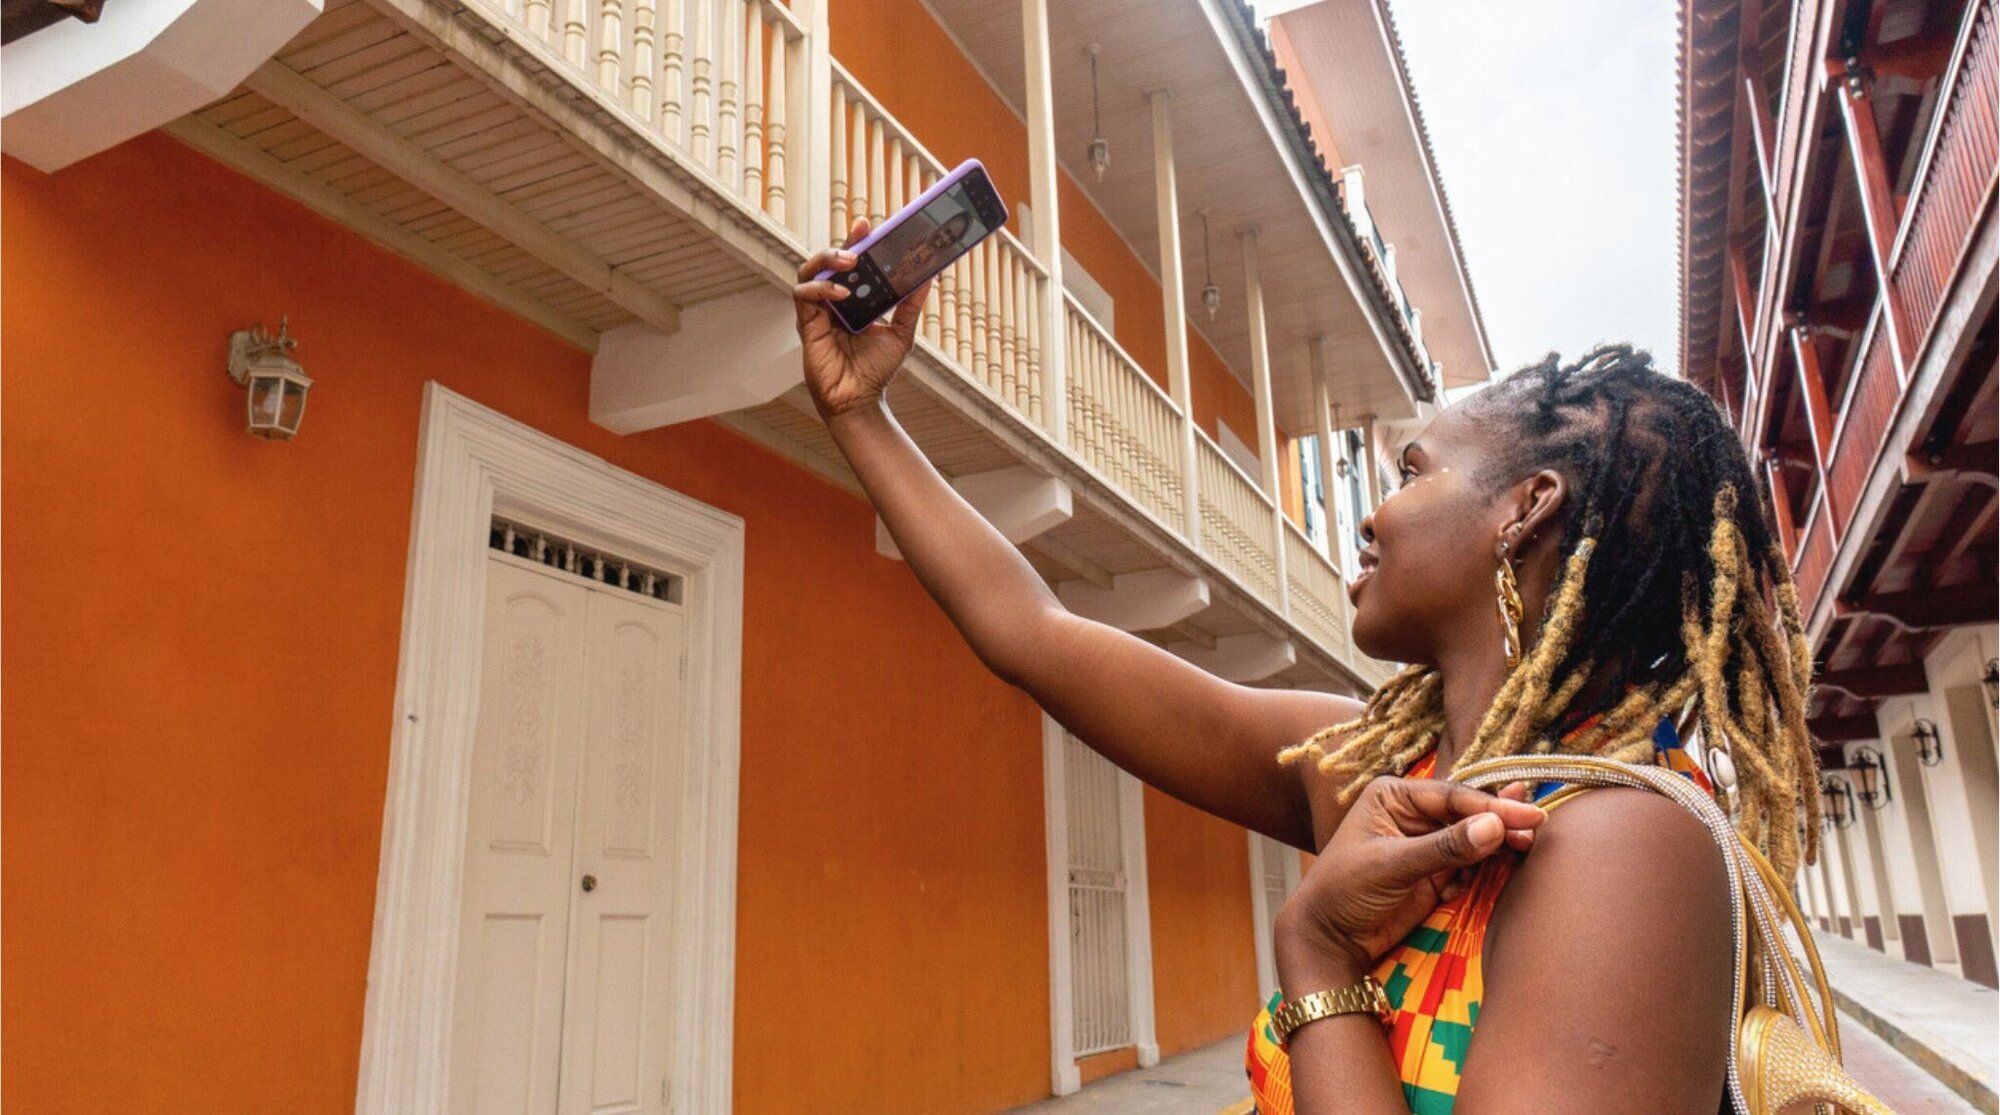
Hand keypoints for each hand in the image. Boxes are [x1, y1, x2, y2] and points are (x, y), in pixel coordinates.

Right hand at [793, 217, 933, 422]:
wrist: (860, 400)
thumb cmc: (876, 370)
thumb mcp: (901, 333)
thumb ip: (910, 306)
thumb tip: (929, 278)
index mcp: (853, 299)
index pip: (851, 262)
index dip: (856, 241)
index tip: (867, 225)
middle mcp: (833, 301)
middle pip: (828, 261)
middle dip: (841, 244)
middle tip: (860, 236)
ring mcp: (818, 311)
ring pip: (809, 270)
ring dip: (827, 260)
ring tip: (850, 261)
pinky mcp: (806, 324)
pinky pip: (803, 294)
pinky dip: (820, 288)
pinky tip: (841, 293)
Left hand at [1274, 778, 1543, 984]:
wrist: (1329, 938)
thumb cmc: (1345, 890)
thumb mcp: (1393, 865)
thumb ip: (1444, 848)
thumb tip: (1494, 826)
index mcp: (1394, 796)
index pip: (1453, 796)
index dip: (1492, 806)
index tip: (1528, 816)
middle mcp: (1413, 814)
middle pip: (1469, 814)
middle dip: (1500, 823)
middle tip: (1537, 830)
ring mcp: (1426, 844)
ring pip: (1474, 839)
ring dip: (1498, 846)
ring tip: (1527, 848)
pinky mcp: (1436, 873)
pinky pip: (1471, 865)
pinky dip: (1485, 869)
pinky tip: (1493, 872)